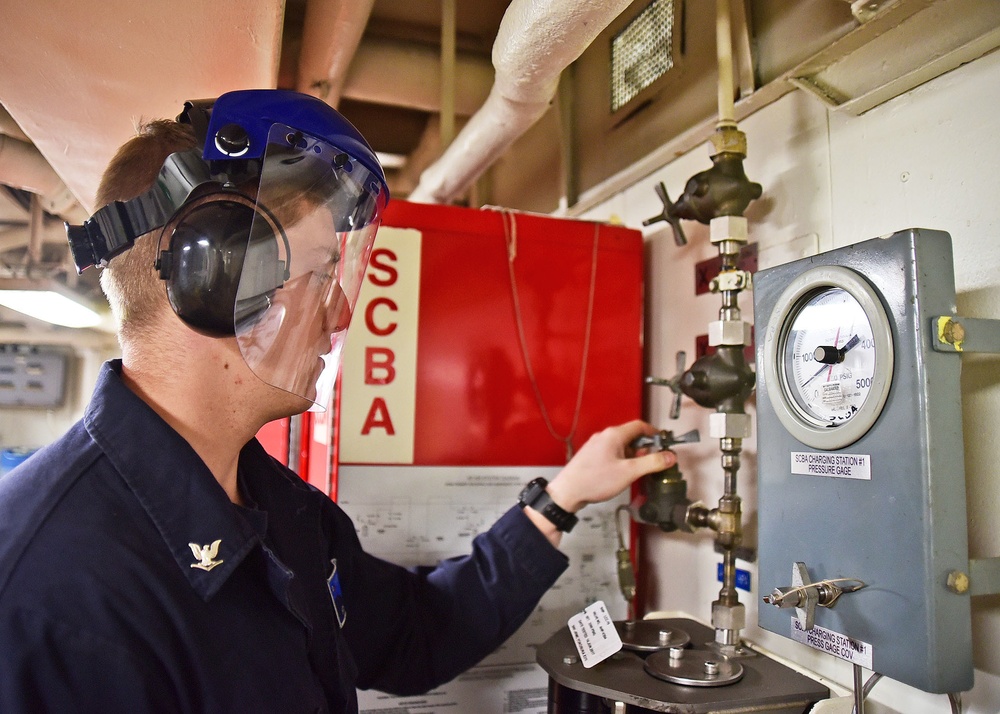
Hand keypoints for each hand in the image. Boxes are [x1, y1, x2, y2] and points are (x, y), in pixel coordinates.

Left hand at [546, 420, 676, 513]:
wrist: (568, 492)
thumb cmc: (595, 480)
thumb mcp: (629, 472)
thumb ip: (652, 463)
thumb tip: (670, 456)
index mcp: (614, 435)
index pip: (640, 426)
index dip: (654, 433)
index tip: (664, 442)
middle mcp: (604, 436)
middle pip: (631, 436)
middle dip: (644, 448)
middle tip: (651, 462)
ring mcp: (596, 446)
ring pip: (621, 446)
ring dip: (633, 456)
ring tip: (636, 472)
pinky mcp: (592, 456)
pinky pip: (612, 453)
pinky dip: (622, 461)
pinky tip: (621, 475)